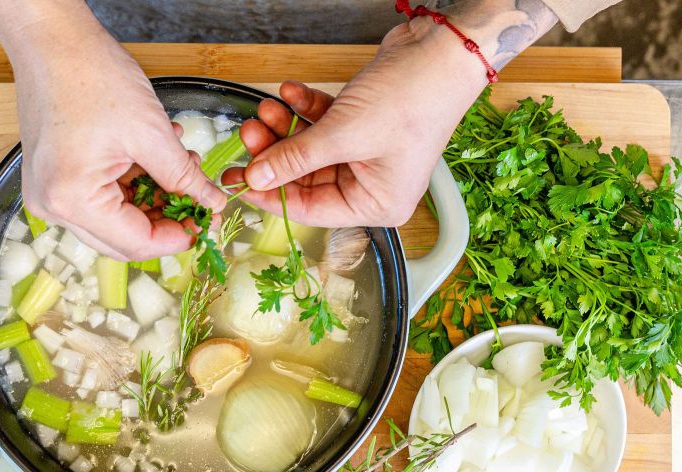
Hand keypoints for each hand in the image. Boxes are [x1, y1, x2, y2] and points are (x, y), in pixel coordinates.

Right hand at [12, 23, 225, 259]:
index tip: (209, 224)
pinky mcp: (54, 179)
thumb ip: (184, 178)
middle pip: (125, 239)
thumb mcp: (152, 133)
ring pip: (117, 220)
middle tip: (202, 203)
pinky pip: (102, 199)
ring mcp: (50, 193)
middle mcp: (53, 206)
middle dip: (167, 222)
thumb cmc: (91, 75)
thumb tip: (212, 205)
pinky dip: (134, 186)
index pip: (137, 244)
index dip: (180, 237)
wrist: (51, 39)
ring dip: (154, 201)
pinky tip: (157, 160)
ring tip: (183, 167)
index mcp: (72, 199)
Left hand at [222, 21, 487, 227]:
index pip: (310, 210)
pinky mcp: (363, 126)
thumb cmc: (412, 100)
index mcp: (377, 204)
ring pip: (311, 150)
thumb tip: (256, 177)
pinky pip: (323, 126)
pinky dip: (304, 111)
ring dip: (285, 129)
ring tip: (266, 108)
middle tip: (250, 133)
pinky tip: (290, 93)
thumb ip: (295, 159)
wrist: (441, 51)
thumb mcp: (343, 135)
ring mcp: (368, 155)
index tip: (239, 180)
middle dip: (276, 153)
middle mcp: (373, 185)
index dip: (271, 194)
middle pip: (307, 178)